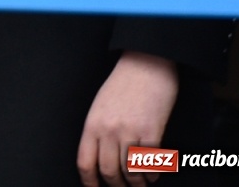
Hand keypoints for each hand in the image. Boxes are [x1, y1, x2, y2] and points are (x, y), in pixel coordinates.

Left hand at [76, 52, 178, 185]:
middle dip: (116, 186)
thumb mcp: (100, 106)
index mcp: (92, 124)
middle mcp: (108, 130)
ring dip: (137, 183)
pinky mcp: (152, 131)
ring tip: (141, 185)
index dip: (89, 182)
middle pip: (108, 171)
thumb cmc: (122, 84)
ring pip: (130, 171)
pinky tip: (153, 175)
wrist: (146, 64)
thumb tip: (100, 158)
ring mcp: (130, 131)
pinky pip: (149, 162)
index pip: (85, 162)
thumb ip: (98, 131)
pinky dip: (152, 174)